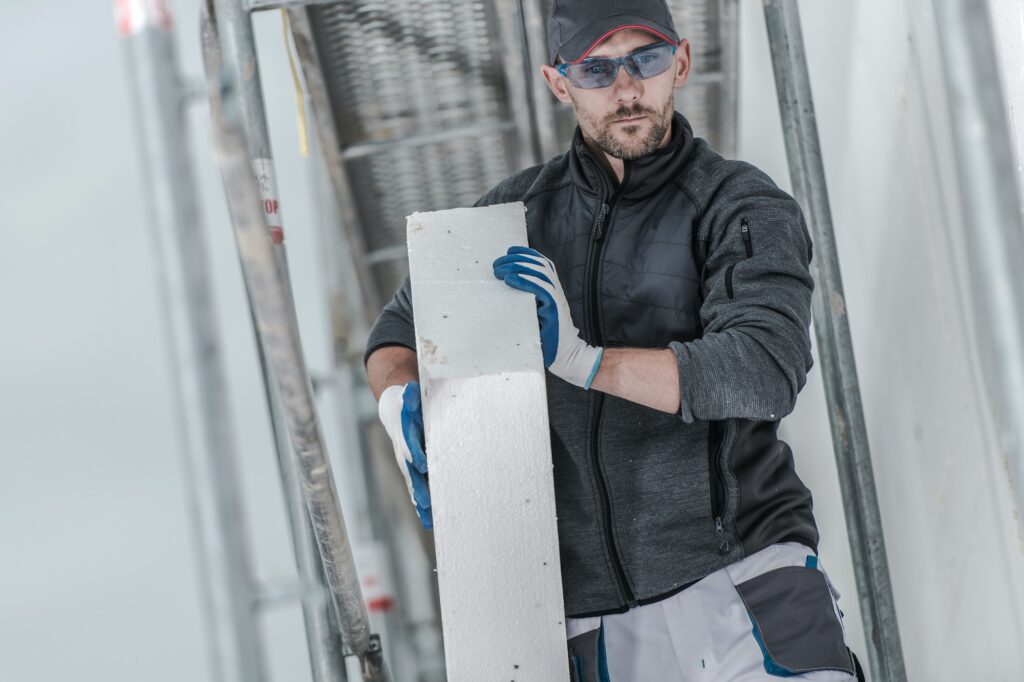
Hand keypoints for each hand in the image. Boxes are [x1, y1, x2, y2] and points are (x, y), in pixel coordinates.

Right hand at [377, 381, 431, 528]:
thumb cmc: (406, 401)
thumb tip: (411, 390)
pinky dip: (420, 498)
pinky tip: (426, 514)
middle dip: (419, 487)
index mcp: (404, 432)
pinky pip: (415, 484)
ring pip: (413, 482)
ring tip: (429, 517)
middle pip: (411, 471)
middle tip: (426, 503)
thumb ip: (410, 397)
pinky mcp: (410, 466)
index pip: (409, 444)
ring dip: (421, 499)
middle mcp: (403, 450)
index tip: (422, 465)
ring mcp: (405, 460)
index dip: (415, 453)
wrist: (393, 407)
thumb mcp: (409, 396)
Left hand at [492, 246, 602, 388]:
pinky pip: (541, 289)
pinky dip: (524, 281)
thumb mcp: (535, 314)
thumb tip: (506, 292)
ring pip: (539, 273)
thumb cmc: (547, 338)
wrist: (566, 356)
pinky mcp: (554, 309)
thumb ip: (527, 301)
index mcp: (553, 289)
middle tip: (497, 264)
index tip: (509, 251)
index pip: (542, 263)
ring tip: (500, 270)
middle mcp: (556, 290)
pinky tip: (510, 280)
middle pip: (538, 265)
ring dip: (517, 268)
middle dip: (516, 260)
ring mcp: (557, 299)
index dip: (526, 254)